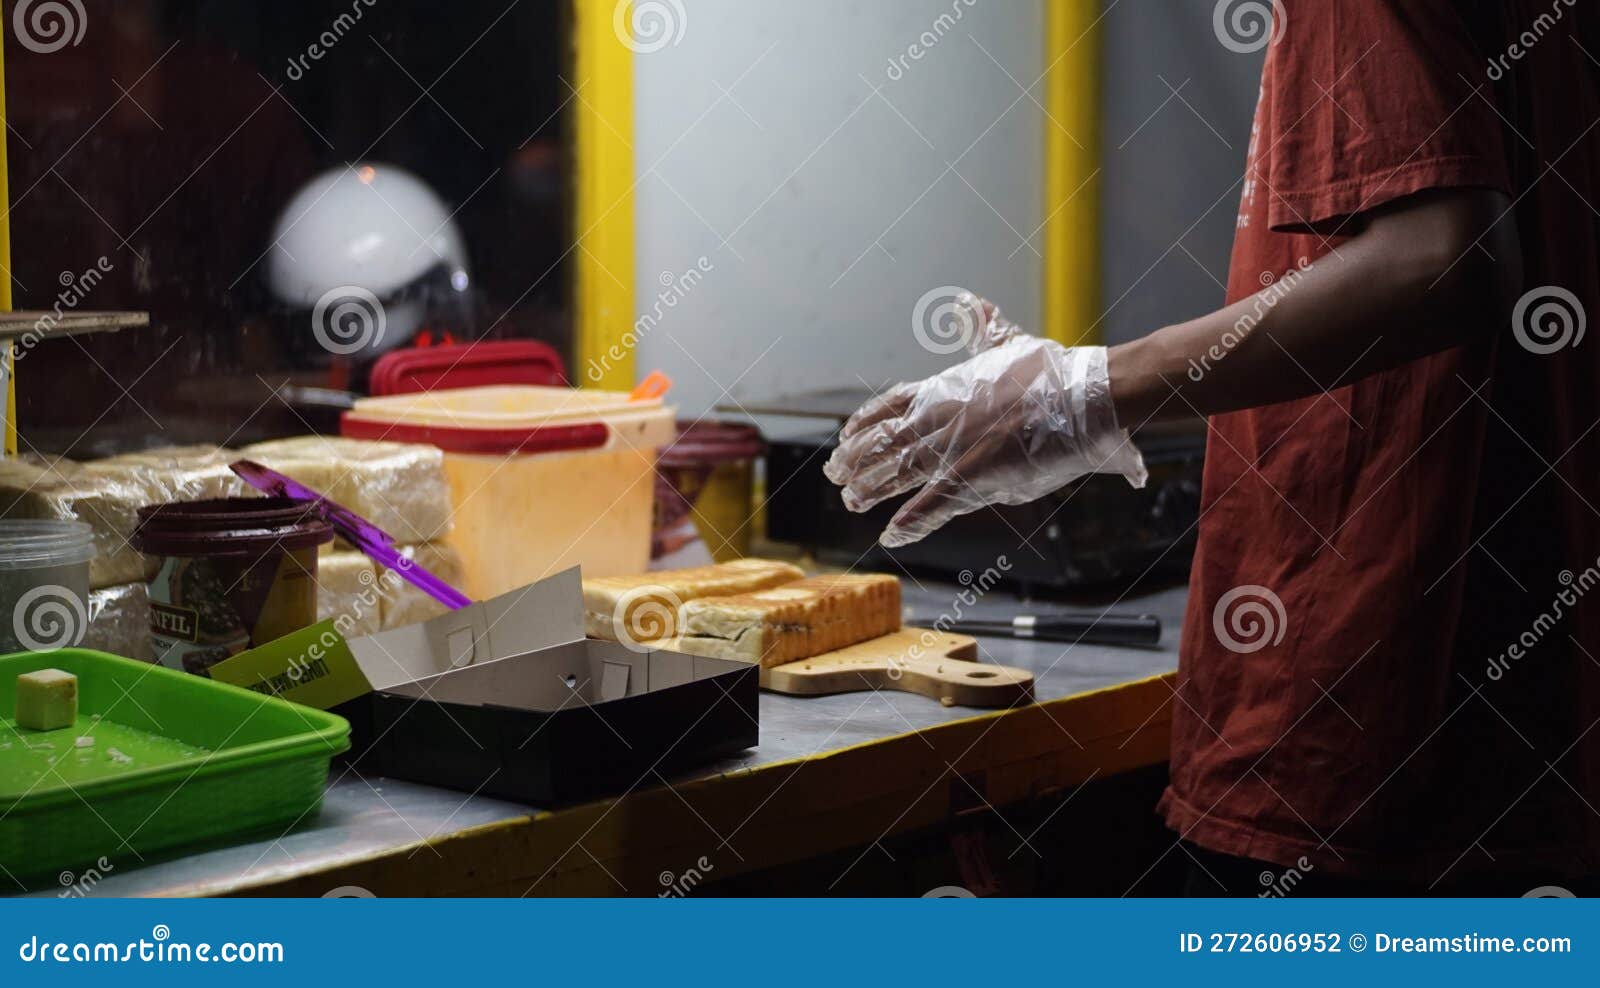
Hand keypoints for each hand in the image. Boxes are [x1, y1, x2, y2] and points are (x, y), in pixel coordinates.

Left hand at [824, 295, 1146, 547]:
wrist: (1086, 397)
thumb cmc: (1056, 372)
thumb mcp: (1011, 342)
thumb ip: (984, 328)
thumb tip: (968, 301)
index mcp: (947, 389)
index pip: (891, 405)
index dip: (865, 422)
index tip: (845, 434)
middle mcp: (941, 418)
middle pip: (884, 442)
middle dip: (856, 459)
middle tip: (833, 473)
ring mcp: (954, 448)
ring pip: (897, 472)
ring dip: (870, 489)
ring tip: (849, 500)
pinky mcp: (974, 477)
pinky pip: (931, 505)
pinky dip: (908, 522)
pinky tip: (888, 535)